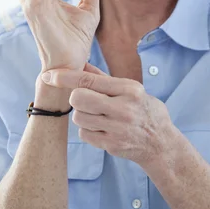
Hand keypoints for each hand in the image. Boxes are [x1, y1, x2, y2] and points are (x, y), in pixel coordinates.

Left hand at [40, 63, 178, 166]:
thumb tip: (80, 63)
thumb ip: (103, 78)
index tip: (49, 75)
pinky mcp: (111, 145)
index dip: (64, 77)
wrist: (160, 143)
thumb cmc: (144, 110)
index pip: (88, 79)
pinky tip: (102, 128)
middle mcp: (123, 108)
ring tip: (98, 115)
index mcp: (128, 89)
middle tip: (86, 100)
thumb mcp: (131, 89)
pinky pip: (83, 134)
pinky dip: (88, 130)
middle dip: (76, 97)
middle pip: (78, 98)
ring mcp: (117, 128)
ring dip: (82, 115)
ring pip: (78, 117)